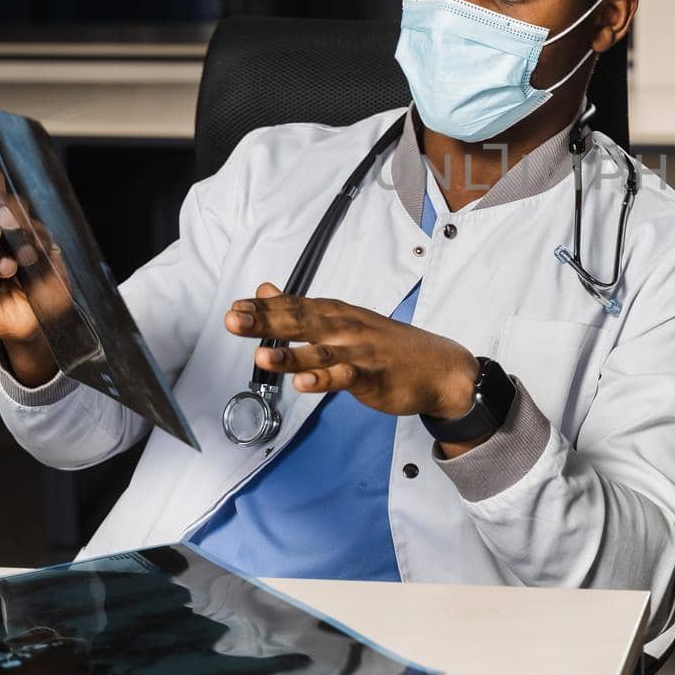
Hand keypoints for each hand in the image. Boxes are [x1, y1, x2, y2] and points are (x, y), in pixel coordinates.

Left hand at [224, 284, 485, 447]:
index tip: (235, 308)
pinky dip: (325, 380)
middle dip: (266, 322)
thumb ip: (300, 308)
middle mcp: (345, 328)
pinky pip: (346, 378)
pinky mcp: (373, 376)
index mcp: (335, 314)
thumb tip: (264, 290)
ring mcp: (359, 352)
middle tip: (235, 320)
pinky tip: (304, 384)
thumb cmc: (388, 345)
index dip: (263, 308)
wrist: (439, 368)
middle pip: (301, 323)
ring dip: (291, 355)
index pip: (294, 306)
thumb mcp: (344, 319)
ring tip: (261, 357)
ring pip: (320, 352)